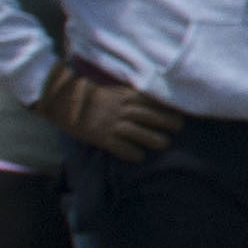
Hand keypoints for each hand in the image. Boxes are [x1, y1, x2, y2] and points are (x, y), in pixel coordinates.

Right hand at [49, 61, 184, 162]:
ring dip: (154, 139)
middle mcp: (122, 109)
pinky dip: (131, 153)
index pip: (152, 101)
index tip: (181, 112)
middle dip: (167, 122)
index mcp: (126, 96)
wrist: (66, 102)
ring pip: (139, 132)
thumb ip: (132, 96)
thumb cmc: (93, 97)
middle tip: (179, 128)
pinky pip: (121, 147)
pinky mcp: (102, 137)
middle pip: (150, 116)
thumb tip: (153, 102)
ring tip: (164, 144)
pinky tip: (139, 157)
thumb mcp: (115, 91)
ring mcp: (112, 124)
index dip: (168, 108)